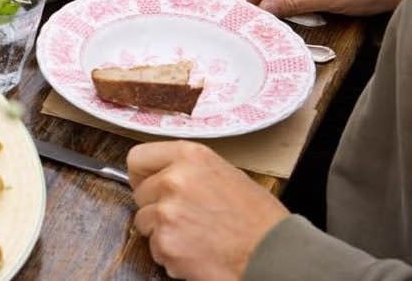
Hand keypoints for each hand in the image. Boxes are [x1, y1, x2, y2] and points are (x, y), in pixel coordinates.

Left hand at [128, 141, 287, 280]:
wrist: (274, 255)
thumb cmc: (258, 218)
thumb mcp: (225, 174)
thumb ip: (189, 170)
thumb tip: (164, 174)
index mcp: (190, 156)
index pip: (138, 158)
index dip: (142, 175)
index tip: (147, 184)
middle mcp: (173, 179)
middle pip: (140, 193)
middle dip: (156, 206)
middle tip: (185, 216)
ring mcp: (167, 212)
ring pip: (144, 222)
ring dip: (163, 231)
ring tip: (195, 235)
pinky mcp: (166, 243)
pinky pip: (155, 248)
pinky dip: (171, 254)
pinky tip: (197, 251)